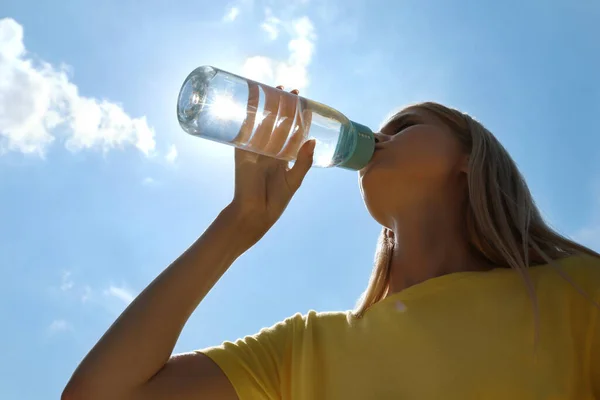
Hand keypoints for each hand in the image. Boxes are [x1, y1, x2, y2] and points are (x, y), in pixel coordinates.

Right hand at [228, 87, 314, 246]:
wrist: (255, 214)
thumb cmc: (276, 201)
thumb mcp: (294, 180)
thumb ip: (303, 161)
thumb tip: (312, 140)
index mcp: (283, 157)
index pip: (292, 132)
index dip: (298, 118)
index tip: (305, 103)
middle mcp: (270, 151)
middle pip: (278, 123)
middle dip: (284, 107)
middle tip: (291, 91)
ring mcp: (256, 150)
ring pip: (263, 123)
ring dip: (268, 107)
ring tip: (276, 90)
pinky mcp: (242, 152)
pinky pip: (244, 131)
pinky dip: (247, 117)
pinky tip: (250, 102)